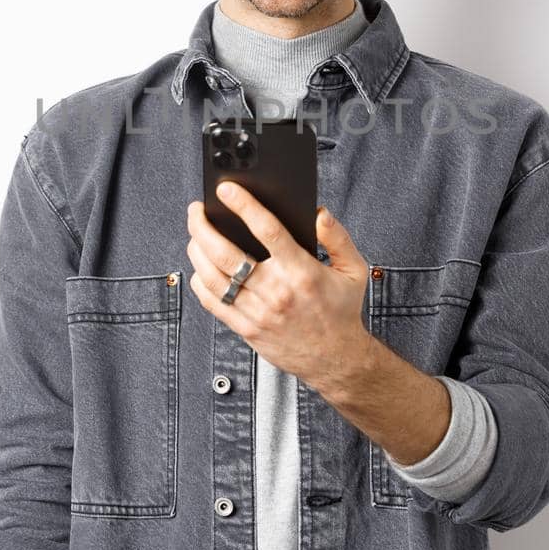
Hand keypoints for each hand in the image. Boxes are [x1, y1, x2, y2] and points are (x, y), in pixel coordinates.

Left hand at [185, 181, 372, 389]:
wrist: (335, 359)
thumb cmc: (341, 312)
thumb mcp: (353, 270)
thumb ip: (337, 237)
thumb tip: (319, 213)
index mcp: (301, 272)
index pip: (268, 230)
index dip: (244, 205)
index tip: (227, 189)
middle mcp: (276, 291)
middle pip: (226, 253)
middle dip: (204, 226)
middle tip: (197, 209)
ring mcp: (257, 312)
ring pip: (213, 277)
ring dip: (197, 251)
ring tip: (195, 234)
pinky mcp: (246, 328)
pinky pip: (213, 303)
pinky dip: (200, 281)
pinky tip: (200, 267)